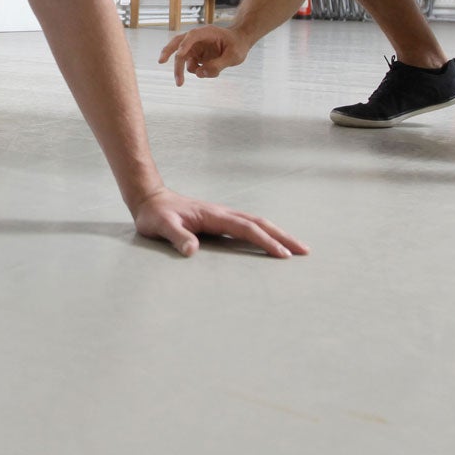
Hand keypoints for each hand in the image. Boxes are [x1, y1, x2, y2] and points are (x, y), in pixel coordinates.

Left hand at [131, 188, 309, 257]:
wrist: (150, 198)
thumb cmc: (155, 215)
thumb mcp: (161, 226)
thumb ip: (176, 237)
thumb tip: (192, 251)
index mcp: (213, 215)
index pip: (247, 229)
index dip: (266, 241)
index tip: (283, 255)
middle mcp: (222, 213)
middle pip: (260, 223)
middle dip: (283, 237)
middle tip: (305, 251)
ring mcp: (222, 215)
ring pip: (257, 223)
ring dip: (278, 234)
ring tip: (296, 247)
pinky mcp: (219, 220)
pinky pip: (248, 225)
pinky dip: (264, 232)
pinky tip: (270, 240)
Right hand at [157, 25, 248, 84]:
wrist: (239, 42)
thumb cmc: (238, 45)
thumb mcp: (234, 56)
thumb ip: (218, 65)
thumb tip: (200, 73)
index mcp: (206, 32)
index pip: (192, 36)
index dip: (185, 44)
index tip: (180, 54)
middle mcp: (197, 39)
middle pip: (177, 45)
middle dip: (169, 56)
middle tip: (162, 64)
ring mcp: (194, 47)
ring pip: (182, 60)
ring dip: (186, 71)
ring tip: (210, 73)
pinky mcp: (195, 56)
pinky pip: (192, 67)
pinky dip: (199, 72)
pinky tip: (212, 70)